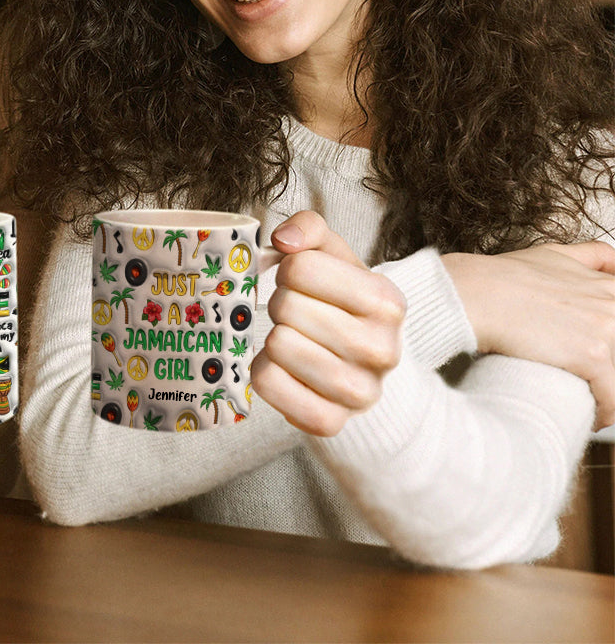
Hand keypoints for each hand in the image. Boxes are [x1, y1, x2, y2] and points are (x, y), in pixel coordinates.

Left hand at [251, 211, 405, 436]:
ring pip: (276, 345)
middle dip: (280, 303)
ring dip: (273, 337)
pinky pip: (267, 383)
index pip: (300, 267)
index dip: (289, 269)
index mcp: (386, 301)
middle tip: (297, 314)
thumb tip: (283, 239)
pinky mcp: (330, 422)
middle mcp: (382, 350)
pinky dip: (264, 370)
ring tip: (293, 339)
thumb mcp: (334, 256)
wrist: (362, 364)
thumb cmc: (341, 301)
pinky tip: (285, 368)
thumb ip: (310, 228)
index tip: (301, 281)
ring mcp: (359, 393)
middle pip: (285, 307)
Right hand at [443, 242, 614, 429]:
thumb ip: (589, 256)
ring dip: (608, 392)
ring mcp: (607, 329)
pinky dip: (605, 413)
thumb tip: (612, 260)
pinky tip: (591, 416)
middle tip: (590, 378)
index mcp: (607, 286)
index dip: (609, 342)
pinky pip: (613, 399)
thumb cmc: (501, 277)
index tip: (601, 354)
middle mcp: (612, 304)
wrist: (475, 294)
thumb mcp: (551, 254)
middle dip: (608, 367)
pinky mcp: (593, 356)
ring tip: (592, 403)